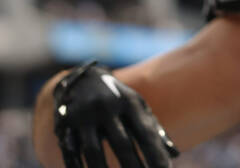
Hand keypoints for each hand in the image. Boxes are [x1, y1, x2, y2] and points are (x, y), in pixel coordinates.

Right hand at [52, 61, 179, 167]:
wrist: (81, 80)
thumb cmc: (118, 100)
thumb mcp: (138, 107)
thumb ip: (154, 130)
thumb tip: (175, 154)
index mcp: (129, 103)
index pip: (145, 133)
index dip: (155, 154)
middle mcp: (107, 108)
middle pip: (121, 143)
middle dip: (132, 165)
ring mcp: (84, 116)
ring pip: (93, 151)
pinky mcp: (64, 125)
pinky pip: (71, 152)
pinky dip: (78, 167)